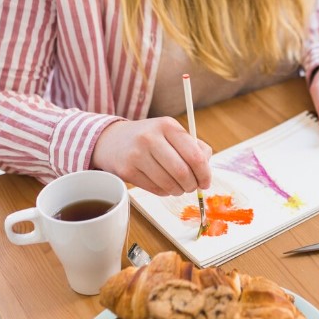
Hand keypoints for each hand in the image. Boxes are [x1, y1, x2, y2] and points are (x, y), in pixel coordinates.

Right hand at [91, 118, 211, 196]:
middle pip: (182, 172)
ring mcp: (137, 155)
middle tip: (193, 187)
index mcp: (167, 126)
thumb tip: (206, 170)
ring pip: (169, 183)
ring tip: (179, 187)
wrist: (112, 140)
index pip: (195, 155)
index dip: (204, 173)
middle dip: (192, 185)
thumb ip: (195, 147)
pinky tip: (165, 186)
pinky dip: (165, 192)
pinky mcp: (127, 171)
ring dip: (179, 190)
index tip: (206, 182)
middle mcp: (151, 138)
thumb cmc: (150, 138)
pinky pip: (155, 189)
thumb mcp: (171, 133)